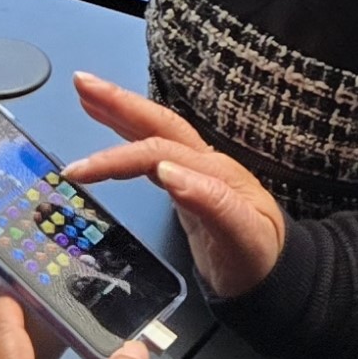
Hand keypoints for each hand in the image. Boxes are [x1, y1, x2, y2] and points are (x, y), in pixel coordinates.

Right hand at [58, 72, 285, 296]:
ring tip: (85, 94)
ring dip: (119, 111)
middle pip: (159, 124)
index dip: (124, 159)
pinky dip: (128, 136)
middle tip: (81, 83)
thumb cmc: (258, 259)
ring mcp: (197, 171)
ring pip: (155, 132)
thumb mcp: (243, 237)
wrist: (275, 275)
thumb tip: (167, 174)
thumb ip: (212, 204)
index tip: (89, 171)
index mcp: (216, 172)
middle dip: (119, 103)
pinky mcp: (188, 184)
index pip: (161, 154)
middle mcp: (205, 163)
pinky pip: (153, 151)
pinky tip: (111, 128)